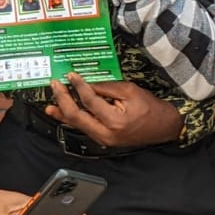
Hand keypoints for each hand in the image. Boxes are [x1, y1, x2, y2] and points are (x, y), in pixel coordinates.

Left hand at [45, 74, 182, 146]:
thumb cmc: (151, 107)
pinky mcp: (103, 140)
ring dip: (62, 112)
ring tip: (50, 103)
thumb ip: (106, 87)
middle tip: (54, 85)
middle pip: (76, 116)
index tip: (70, 75)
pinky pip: (83, 128)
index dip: (78, 86)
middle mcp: (106, 134)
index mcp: (115, 121)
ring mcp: (103, 139)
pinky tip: (60, 113)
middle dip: (62, 99)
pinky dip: (72, 119)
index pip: (89, 101)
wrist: (165, 127)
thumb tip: (85, 82)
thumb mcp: (130, 91)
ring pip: (76, 125)